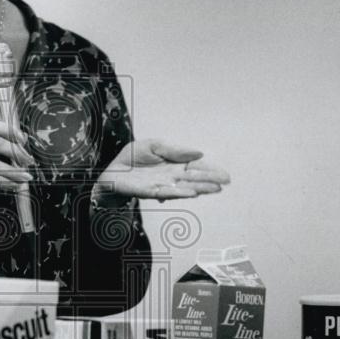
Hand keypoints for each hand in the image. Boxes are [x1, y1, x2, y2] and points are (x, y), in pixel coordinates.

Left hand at [94, 139, 229, 204]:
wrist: (113, 168)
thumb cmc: (134, 157)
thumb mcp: (155, 145)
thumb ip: (175, 150)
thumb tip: (199, 153)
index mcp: (175, 164)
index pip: (196, 168)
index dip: (211, 171)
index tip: (225, 176)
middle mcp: (172, 177)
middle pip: (194, 179)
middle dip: (210, 181)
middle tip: (225, 183)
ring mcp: (163, 185)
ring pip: (185, 188)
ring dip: (200, 188)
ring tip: (215, 189)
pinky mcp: (151, 191)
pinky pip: (168, 192)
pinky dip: (181, 193)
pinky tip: (192, 193)